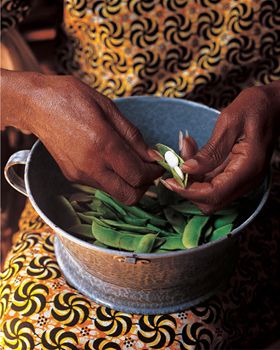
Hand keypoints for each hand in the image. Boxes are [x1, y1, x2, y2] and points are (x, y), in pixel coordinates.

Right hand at [2, 70, 161, 204]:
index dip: (154, 173)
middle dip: (144, 186)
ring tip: (129, 162)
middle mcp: (91, 165)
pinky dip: (113, 178)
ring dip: (128, 183)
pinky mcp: (72, 176)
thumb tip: (151, 155)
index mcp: (103, 144)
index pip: (139, 176)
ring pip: (115, 193)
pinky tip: (110, 160)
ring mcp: (80, 174)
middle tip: (147, 169)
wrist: (35, 105)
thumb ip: (133, 136)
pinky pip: (101, 185)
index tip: (158, 165)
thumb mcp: (108, 108)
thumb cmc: (72, 98)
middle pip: (129, 196)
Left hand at [162, 82, 279, 212]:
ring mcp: (242, 179)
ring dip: (191, 178)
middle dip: (187, 187)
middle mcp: (247, 180)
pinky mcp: (236, 175)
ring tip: (185, 149)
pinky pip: (212, 182)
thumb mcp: (229, 122)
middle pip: (211, 200)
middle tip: (174, 163)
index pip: (214, 194)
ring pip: (209, 193)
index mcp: (248, 168)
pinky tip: (192, 151)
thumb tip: (187, 170)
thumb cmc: (255, 107)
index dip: (188, 191)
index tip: (168, 180)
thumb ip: (210, 150)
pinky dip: (198, 172)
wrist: (274, 106)